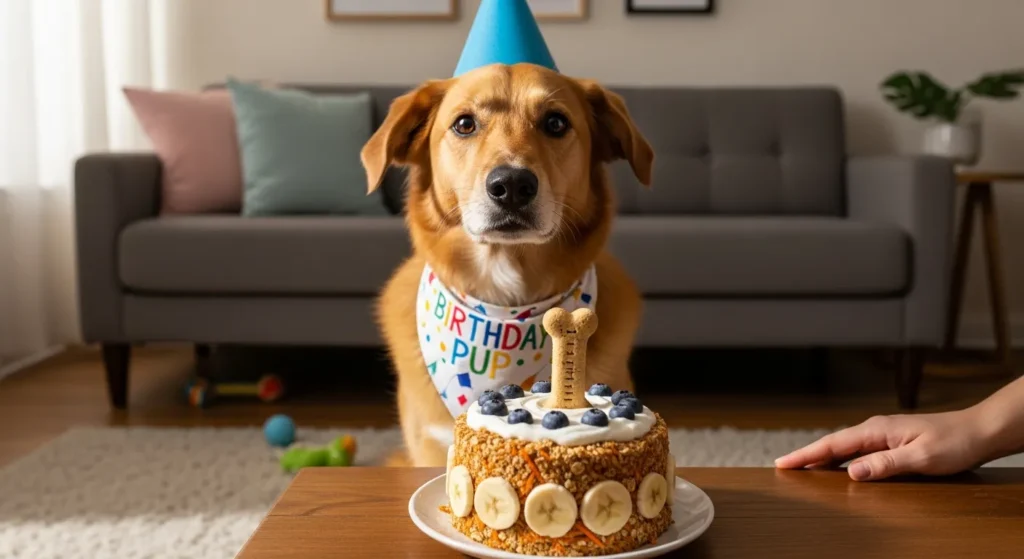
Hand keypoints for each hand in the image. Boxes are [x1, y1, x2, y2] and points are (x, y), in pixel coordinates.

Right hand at [774, 409, 991, 480]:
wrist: (979, 431)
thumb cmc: (955, 442)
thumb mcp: (921, 458)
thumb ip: (886, 464)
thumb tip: (851, 472)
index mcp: (877, 430)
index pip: (833, 444)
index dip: (807, 455)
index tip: (783, 463)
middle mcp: (876, 429)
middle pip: (833, 444)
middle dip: (807, 455)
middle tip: (783, 467)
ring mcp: (883, 434)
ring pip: (844, 447)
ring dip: (822, 457)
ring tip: (802, 468)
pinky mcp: (891, 442)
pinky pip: (858, 450)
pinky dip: (841, 458)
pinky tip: (838, 466)